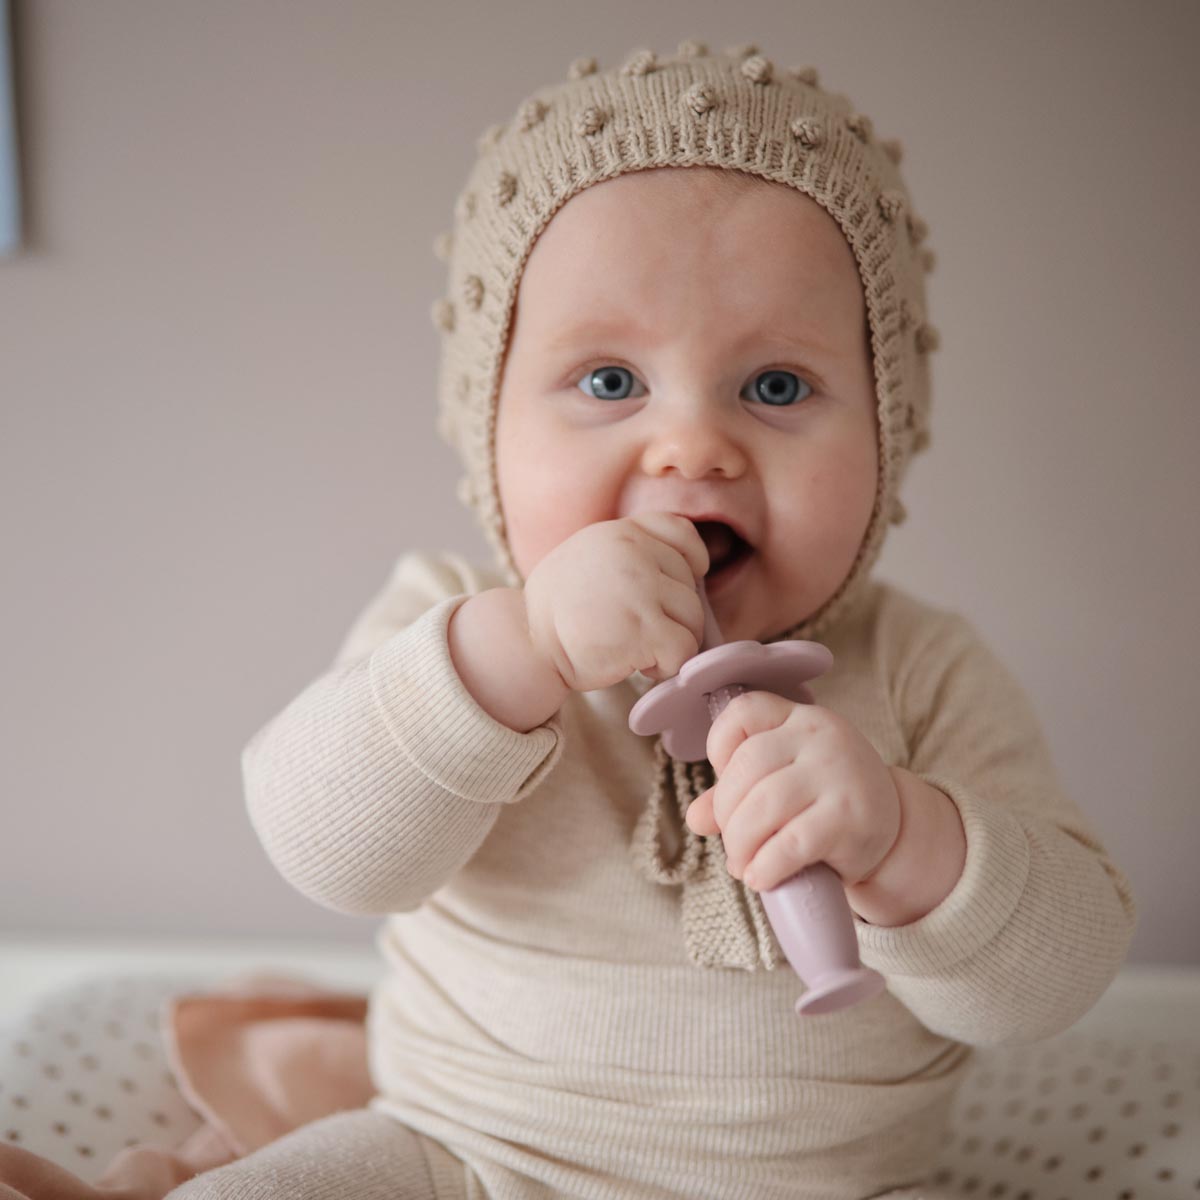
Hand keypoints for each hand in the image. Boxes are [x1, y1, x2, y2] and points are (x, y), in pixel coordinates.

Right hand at [522, 512, 709, 693]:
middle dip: (672, 614)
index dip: (690, 561)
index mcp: (621, 533)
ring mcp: (641, 589)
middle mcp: (635, 553)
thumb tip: (684, 573)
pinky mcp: (644, 628)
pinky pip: (683, 649)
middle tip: (636, 630)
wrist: (524, 641)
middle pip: (690, 584)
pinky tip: (638, 666)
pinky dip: (666, 666)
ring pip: (693, 618)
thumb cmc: (557, 610)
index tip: (675, 585)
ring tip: (636, 648)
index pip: (680, 532)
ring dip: (671, 641)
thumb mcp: (587, 557)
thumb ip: (628, 553)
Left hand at [684, 691, 901, 893]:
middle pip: (747, 766)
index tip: (725, 780)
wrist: (895, 826)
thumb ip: (737, 792)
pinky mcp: (850, 818)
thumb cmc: (826, 800)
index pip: (746, 710)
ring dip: (741, 843)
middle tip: (733, 844)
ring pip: (764, 804)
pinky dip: (767, 865)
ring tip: (743, 864)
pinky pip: (792, 842)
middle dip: (727, 812)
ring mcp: (838, 775)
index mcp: (801, 719)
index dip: (719, 745)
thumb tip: (695, 817)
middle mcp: (821, 738)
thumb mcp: (784, 781)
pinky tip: (761, 877)